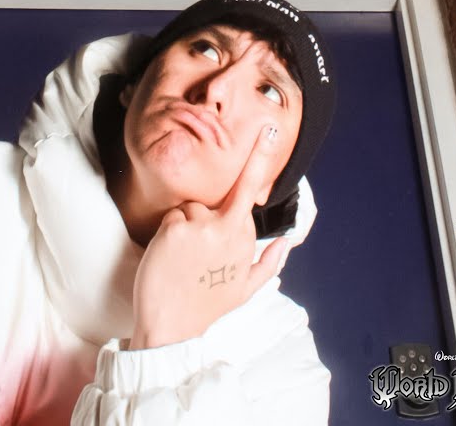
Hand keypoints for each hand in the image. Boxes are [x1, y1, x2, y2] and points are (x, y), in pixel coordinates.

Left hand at [128, 125, 291, 349]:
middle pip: (213, 201)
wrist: (172, 327)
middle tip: (197, 251)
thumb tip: (288, 242)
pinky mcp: (178, 228)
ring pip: (189, 209)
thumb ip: (269, 264)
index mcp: (247, 238)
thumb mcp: (246, 290)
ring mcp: (204, 226)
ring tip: (181, 262)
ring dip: (183, 229)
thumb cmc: (206, 308)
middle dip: (204, 219)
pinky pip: (172, 217)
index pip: (250, 191)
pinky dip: (167, 234)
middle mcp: (230, 228)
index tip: (269, 128)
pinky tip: (170, 258)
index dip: (260, 157)